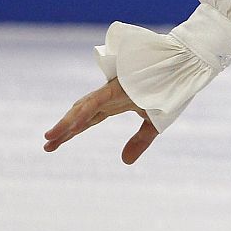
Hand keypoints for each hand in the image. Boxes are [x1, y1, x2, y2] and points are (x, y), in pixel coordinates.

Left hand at [44, 77, 159, 163]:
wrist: (184, 69)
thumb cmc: (170, 90)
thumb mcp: (154, 124)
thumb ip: (139, 142)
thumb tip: (124, 162)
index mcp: (115, 103)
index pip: (87, 120)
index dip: (70, 132)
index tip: (51, 145)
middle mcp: (108, 96)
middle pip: (80, 115)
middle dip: (63, 130)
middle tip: (47, 146)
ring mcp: (111, 90)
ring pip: (83, 107)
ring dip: (66, 123)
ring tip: (50, 137)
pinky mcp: (117, 87)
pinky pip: (96, 102)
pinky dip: (83, 114)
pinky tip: (72, 126)